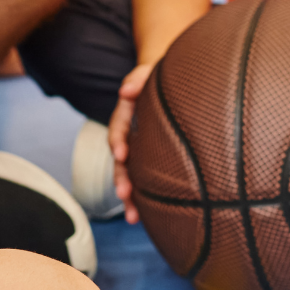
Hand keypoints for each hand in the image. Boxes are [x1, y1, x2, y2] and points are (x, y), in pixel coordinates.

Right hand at [108, 61, 155, 223]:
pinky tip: (148, 215)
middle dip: (122, 178)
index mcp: (127, 113)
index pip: (118, 128)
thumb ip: (138, 79)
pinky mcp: (151, 157)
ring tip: (134, 217)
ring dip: (131, 195)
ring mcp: (140, 147)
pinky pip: (145, 177)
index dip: (118, 140)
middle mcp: (130, 133)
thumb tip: (126, 90)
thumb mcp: (149, 72)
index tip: (121, 153)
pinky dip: (145, 196)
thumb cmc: (160, 76)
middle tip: (124, 195)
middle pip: (122, 159)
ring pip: (131, 174)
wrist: (172, 80)